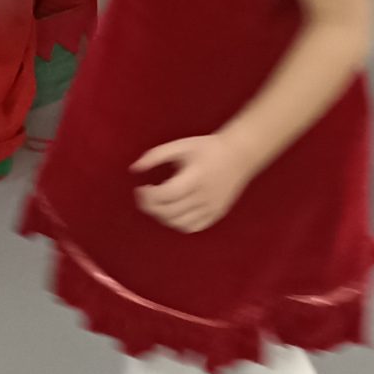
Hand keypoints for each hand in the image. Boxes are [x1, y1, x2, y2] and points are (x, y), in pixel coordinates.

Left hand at [133, 132, 257, 232]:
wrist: (238, 155)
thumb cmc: (206, 148)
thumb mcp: (180, 146)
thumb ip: (155, 155)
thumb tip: (134, 168)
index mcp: (195, 177)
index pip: (167, 195)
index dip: (149, 196)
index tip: (140, 189)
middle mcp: (204, 196)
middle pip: (171, 212)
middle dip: (151, 207)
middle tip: (143, 197)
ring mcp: (212, 208)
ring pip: (180, 224)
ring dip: (162, 217)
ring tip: (156, 204)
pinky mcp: (216, 214)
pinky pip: (193, 227)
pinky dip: (178, 224)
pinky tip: (172, 212)